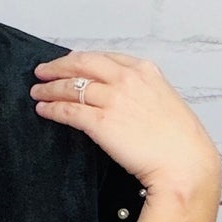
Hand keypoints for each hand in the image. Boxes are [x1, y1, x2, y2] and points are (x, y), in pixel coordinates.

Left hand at [31, 49, 221, 198]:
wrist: (184, 164)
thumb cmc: (180, 141)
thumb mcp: (166, 103)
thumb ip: (144, 93)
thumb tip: (126, 98)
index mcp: (145, 71)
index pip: (104, 57)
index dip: (81, 60)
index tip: (69, 63)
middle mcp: (127, 79)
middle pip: (82, 64)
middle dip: (58, 66)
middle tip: (43, 71)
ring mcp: (113, 99)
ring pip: (71, 87)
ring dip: (49, 88)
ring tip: (37, 92)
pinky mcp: (101, 122)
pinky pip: (68, 110)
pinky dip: (52, 108)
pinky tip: (43, 109)